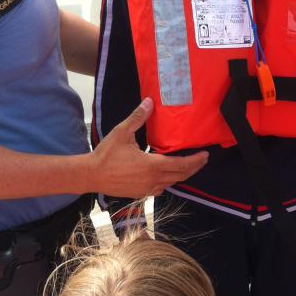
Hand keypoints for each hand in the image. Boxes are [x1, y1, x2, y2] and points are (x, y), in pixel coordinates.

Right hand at [91, 98, 208, 196]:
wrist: (90, 175)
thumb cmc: (106, 154)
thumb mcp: (122, 132)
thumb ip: (137, 117)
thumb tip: (149, 102)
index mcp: (153, 165)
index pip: (182, 165)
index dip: (195, 161)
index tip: (205, 155)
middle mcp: (154, 180)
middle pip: (181, 176)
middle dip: (193, 168)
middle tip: (202, 160)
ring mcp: (147, 189)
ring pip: (171, 183)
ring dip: (181, 175)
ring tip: (187, 166)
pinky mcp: (140, 193)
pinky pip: (160, 189)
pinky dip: (167, 182)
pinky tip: (167, 177)